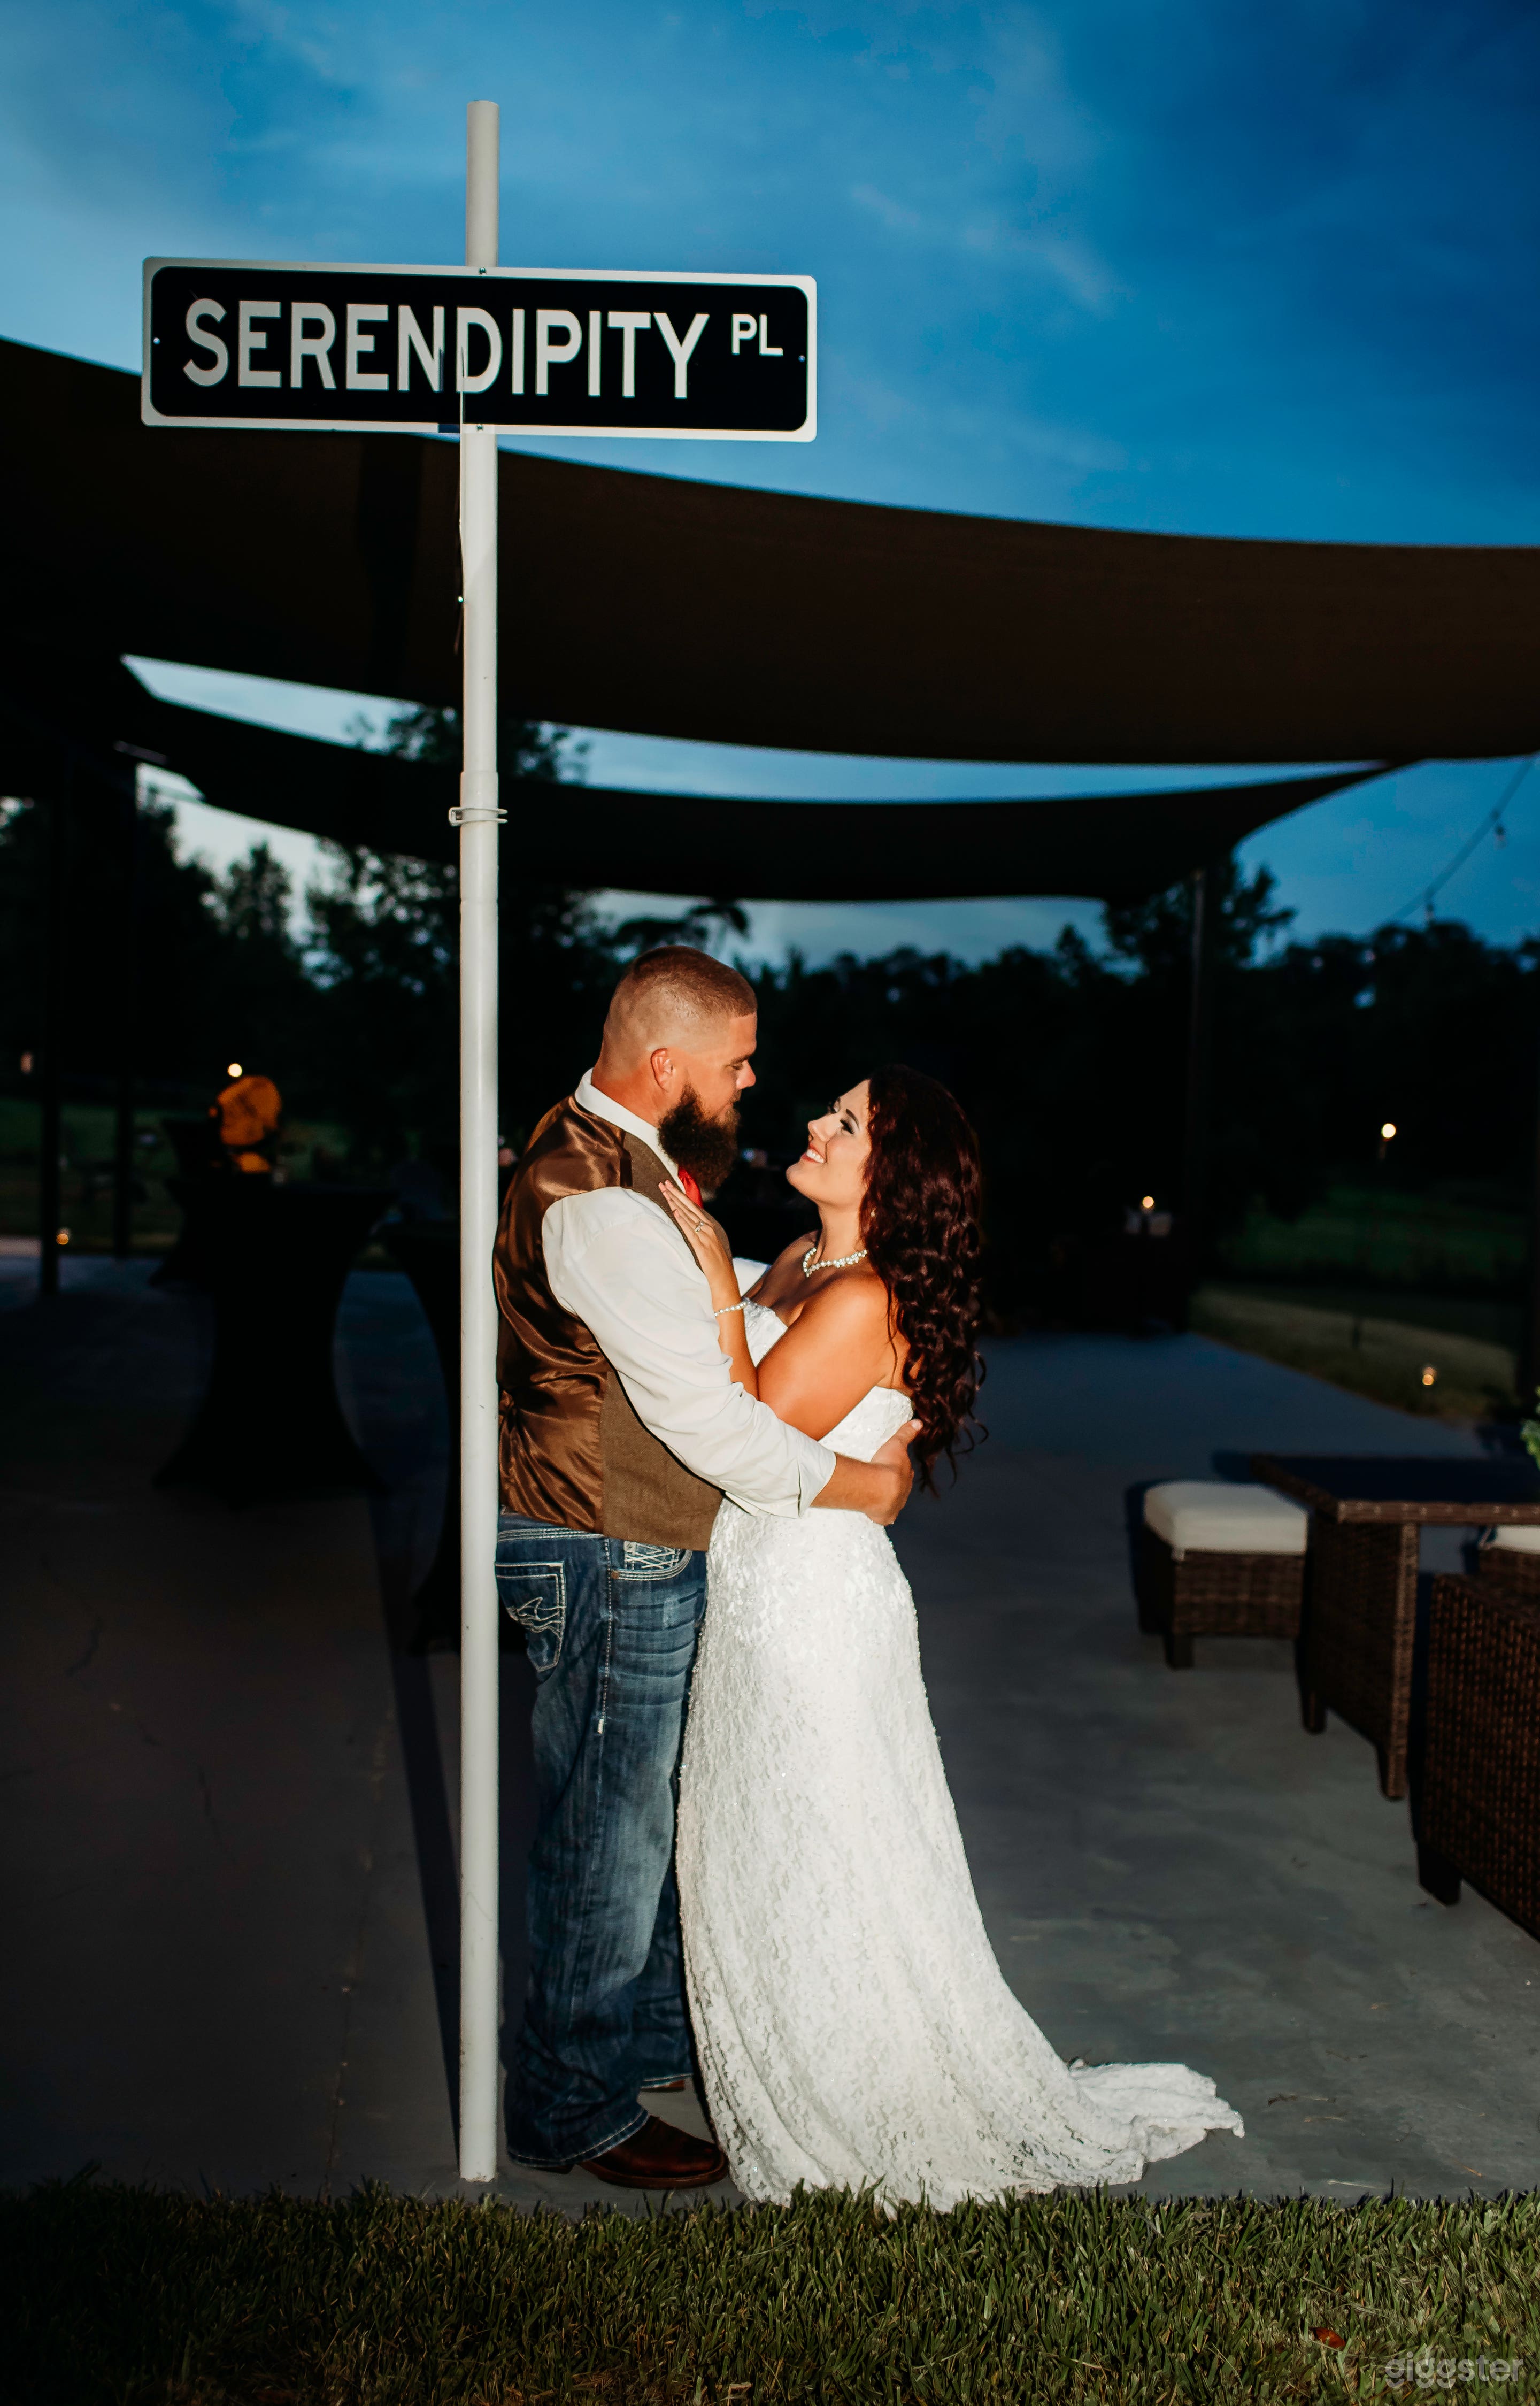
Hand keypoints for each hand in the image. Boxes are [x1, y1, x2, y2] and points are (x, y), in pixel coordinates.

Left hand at [660, 1177, 739, 1305]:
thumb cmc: (717, 1264)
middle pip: (690, 1207)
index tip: (671, 1187)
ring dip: (676, 1202)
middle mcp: (709, 1228)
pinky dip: (683, 1220)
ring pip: (688, 1216)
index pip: (694, 1208)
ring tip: (666, 1192)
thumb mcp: (709, 1245)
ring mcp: (706, 1237)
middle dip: (676, 1194)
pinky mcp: (701, 1247)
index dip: (682, 1197)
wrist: (725, 1280)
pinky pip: (690, 1231)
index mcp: (711, 1227)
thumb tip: (692, 1226)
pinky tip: (675, 1211)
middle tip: (664, 1183)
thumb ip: (701, 1234)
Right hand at [867, 1421, 919, 1523]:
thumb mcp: (897, 1444)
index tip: (894, 1469)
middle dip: (895, 1486)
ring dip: (888, 1500)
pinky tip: (877, 1513)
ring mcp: (896, 1506)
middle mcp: (904, 1492)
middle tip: (883, 1482)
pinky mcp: (886, 1516)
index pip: (906, 1473)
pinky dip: (882, 1515)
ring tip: (878, 1496)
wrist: (879, 1488)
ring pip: (894, 1503)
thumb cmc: (887, 1465)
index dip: (900, 1470)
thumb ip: (907, 1433)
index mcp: (906, 1476)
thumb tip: (920, 1423)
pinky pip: (885, 1516)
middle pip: (901, 1489)